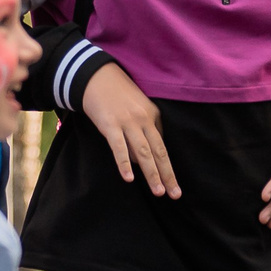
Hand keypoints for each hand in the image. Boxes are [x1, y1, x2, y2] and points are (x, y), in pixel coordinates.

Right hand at [82, 64, 178, 198]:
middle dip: (168, 174)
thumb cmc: (116, 94)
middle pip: (159, 152)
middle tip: (175, 194)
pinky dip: (124, 164)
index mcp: (153, 115)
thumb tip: (139, 158)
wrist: (95, 76)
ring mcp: (127, 122)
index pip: (161, 145)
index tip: (171, 182)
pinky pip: (119, 147)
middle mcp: (144, 120)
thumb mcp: (136, 107)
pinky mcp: (110, 125)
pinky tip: (129, 179)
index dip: (165, 165)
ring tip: (159, 192)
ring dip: (152, 174)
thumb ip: (142, 129)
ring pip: (143, 153)